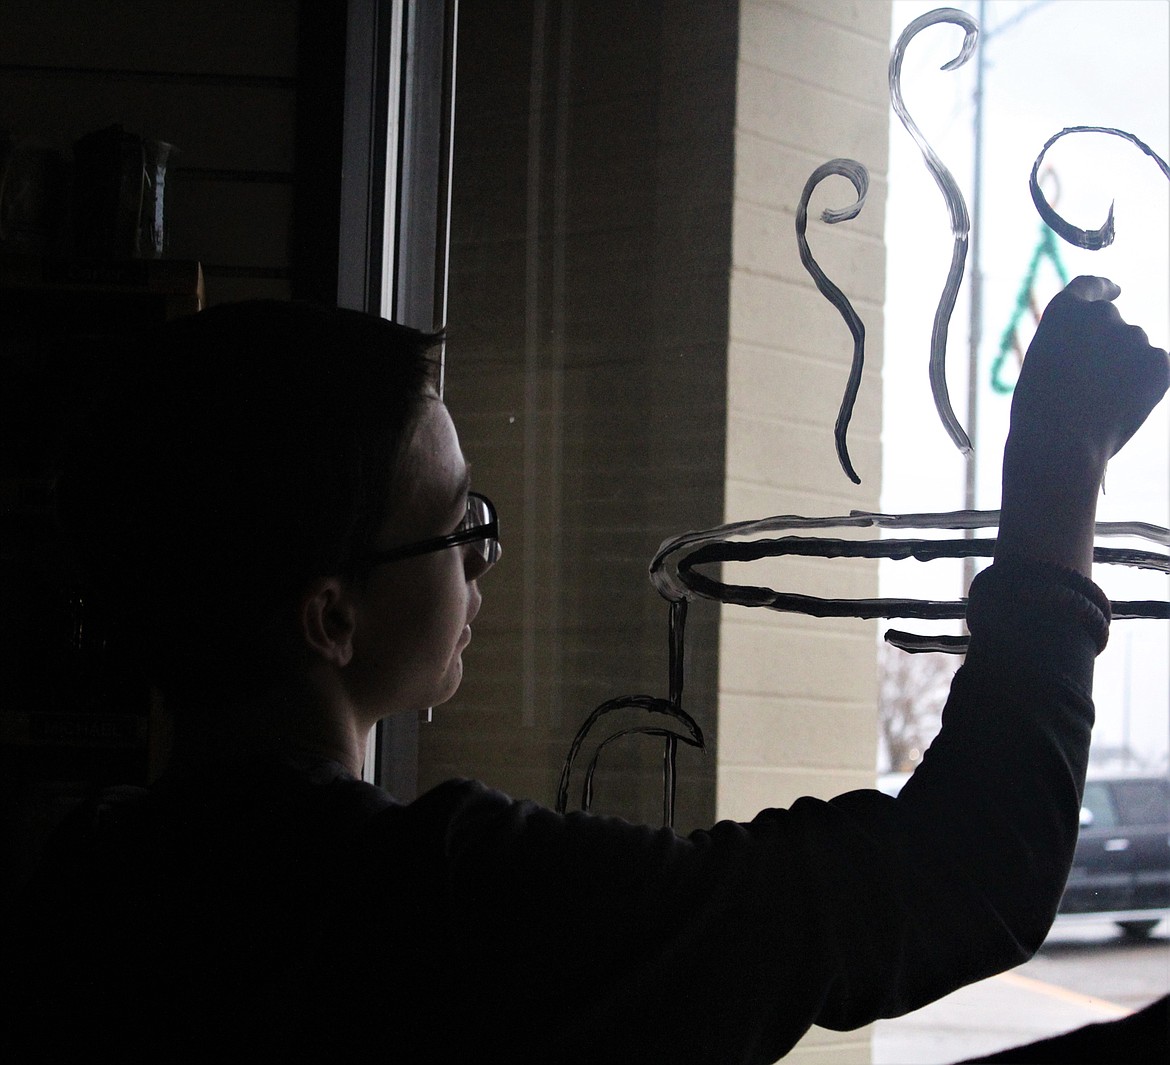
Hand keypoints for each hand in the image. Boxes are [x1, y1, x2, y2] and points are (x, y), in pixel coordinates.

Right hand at [997, 276, 1168, 574]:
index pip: (1090, 285)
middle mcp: (1101, 314)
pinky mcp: (1159, 361)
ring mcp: (1134, 335)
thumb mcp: (1042, 363)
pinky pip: (1155, 369)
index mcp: (1064, 310)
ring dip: (1124, 370)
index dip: (1104, 288)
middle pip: (1113, 324)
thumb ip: (1070, 343)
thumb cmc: (1039, 411)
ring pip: (1135, 350)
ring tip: (1099, 405)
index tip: (1115, 291)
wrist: (1060, 442)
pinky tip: (1119, 407)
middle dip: (1109, 347)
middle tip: (1092, 385)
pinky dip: (1144, 386)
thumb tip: (1100, 350)